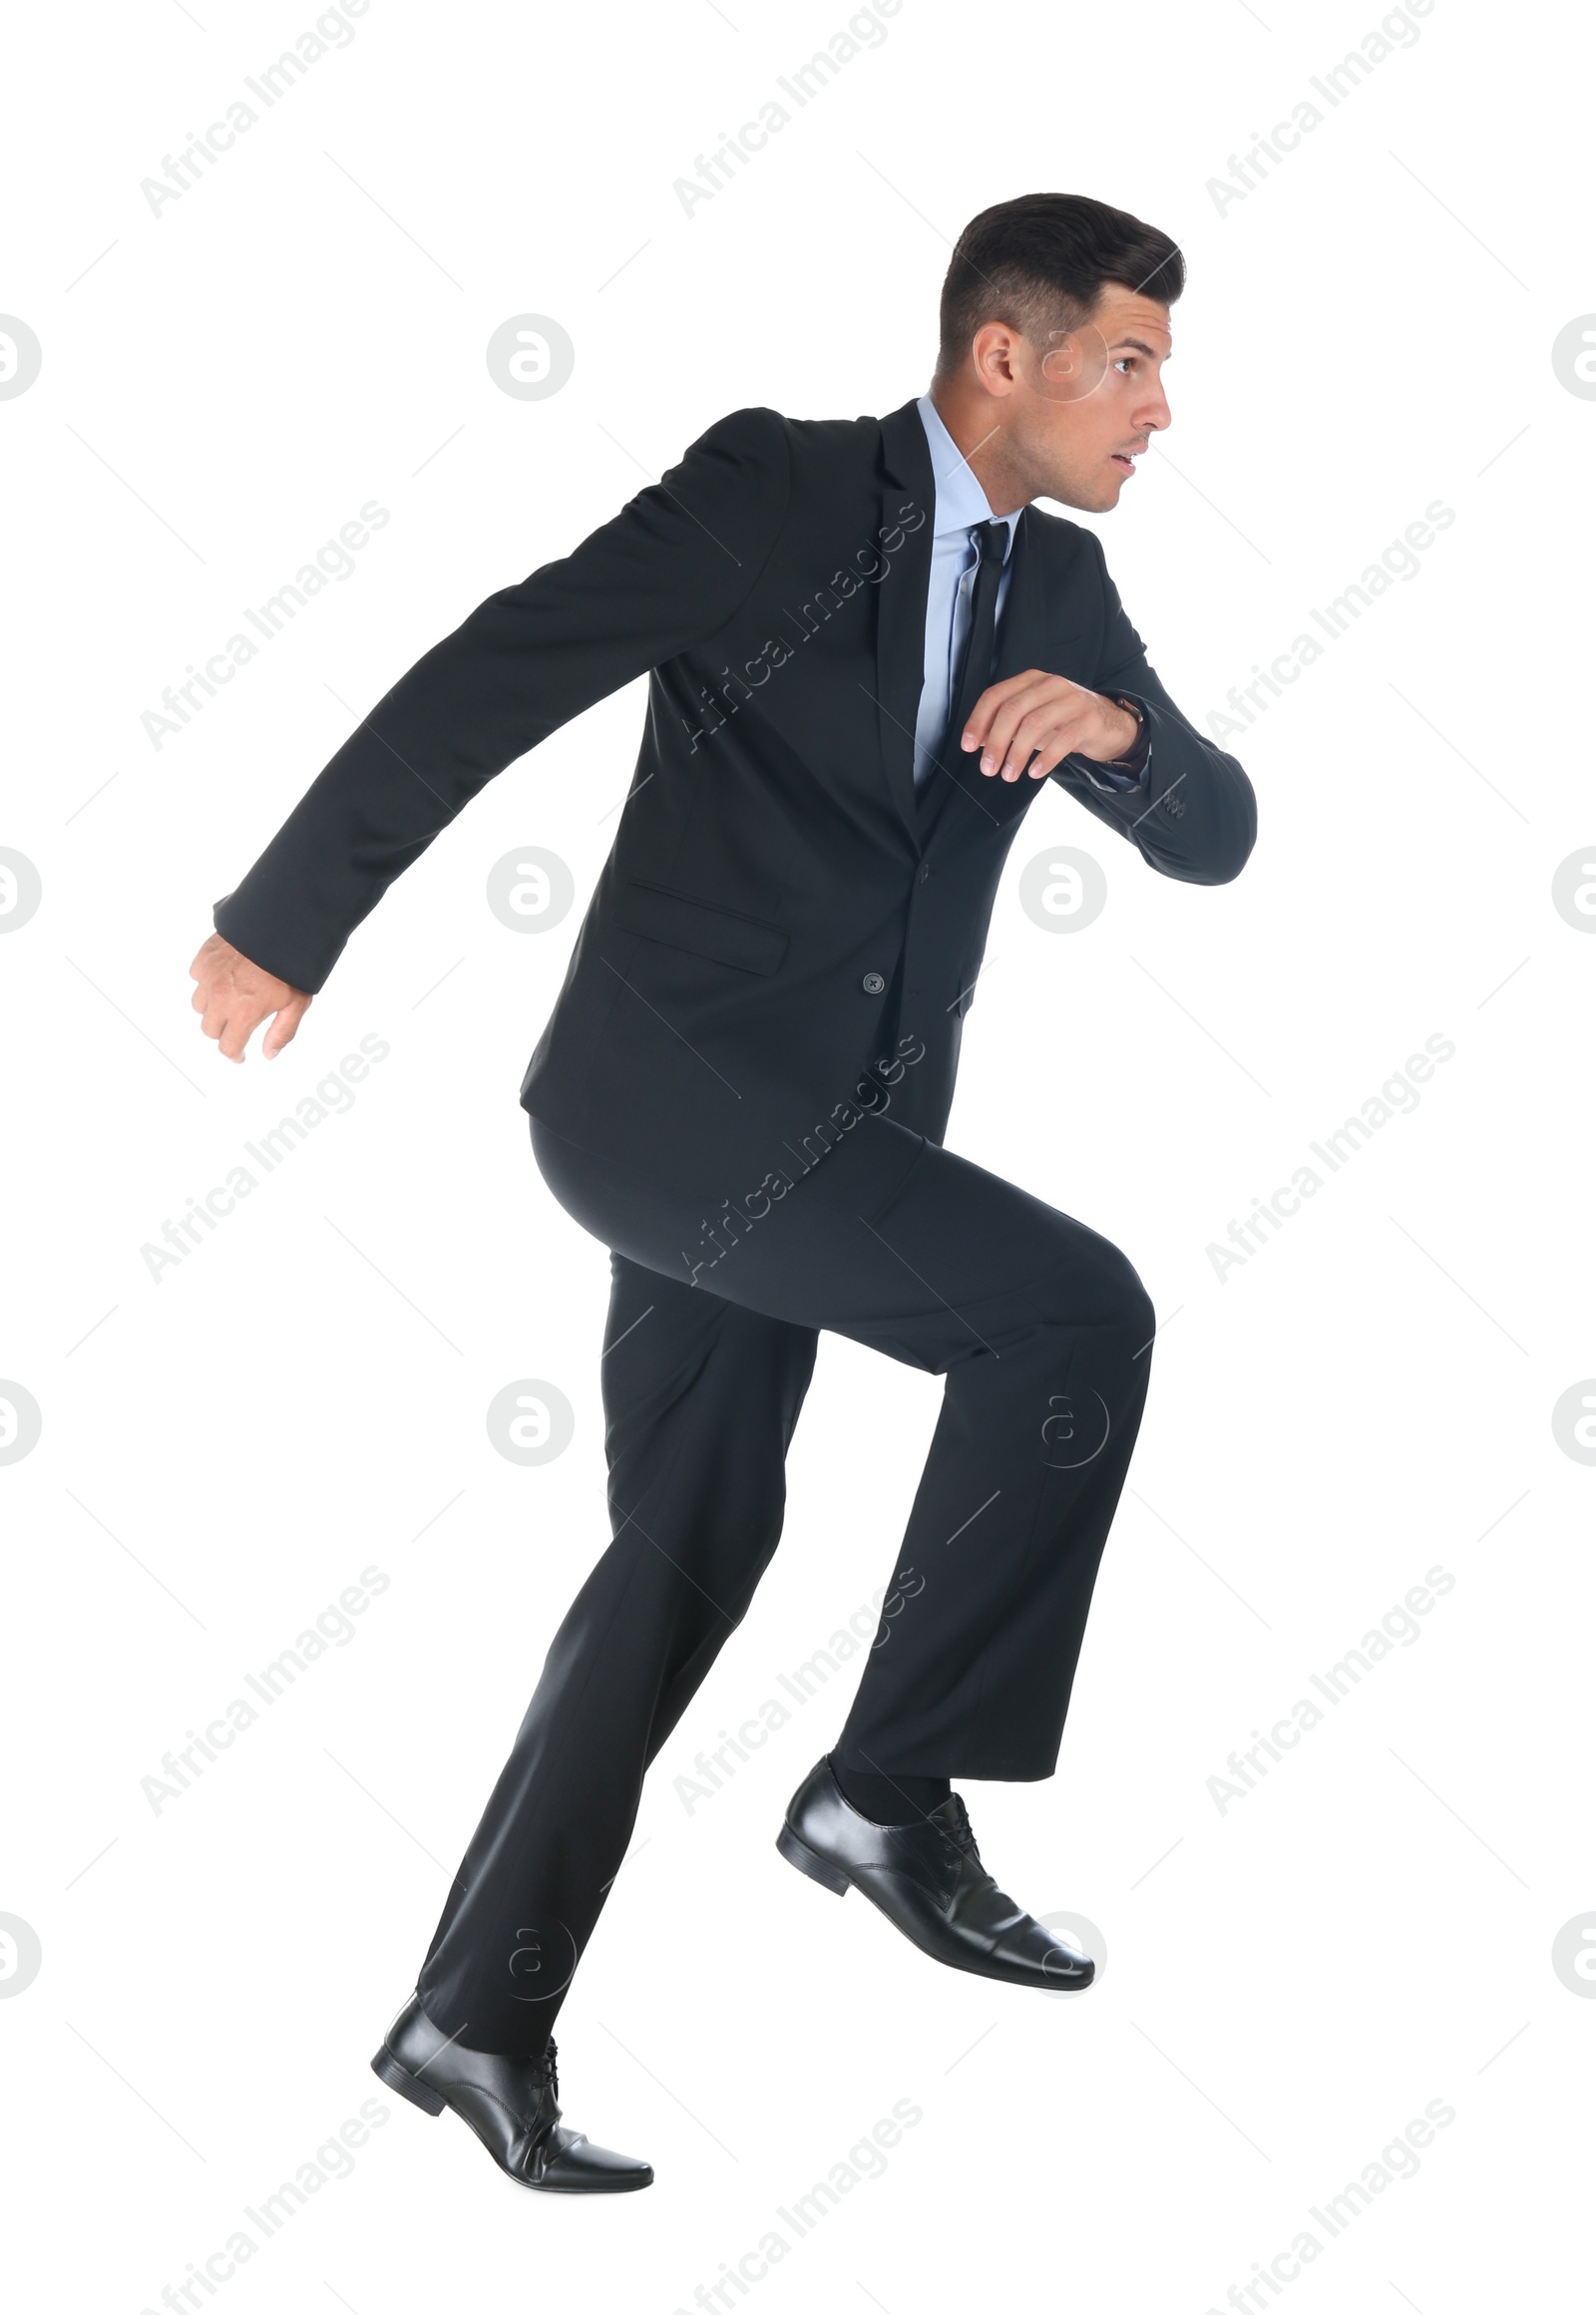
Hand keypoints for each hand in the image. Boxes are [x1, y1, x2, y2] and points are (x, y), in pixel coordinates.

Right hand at [188, 933, 310, 1062]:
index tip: (239, 1054)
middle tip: (237, 1026)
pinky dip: (206, 982)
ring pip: (199, 1005)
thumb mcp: (297, 1004)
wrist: (280, 928)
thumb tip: (269, 1053)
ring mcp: (209, 977)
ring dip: (211, 1008)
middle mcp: (221, 998)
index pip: (227, 1046)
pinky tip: (222, 977)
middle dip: (223, 1032)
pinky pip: (196, 978)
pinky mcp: (204, 959)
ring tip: (230, 1000)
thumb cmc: (291, 964)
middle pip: (209, 1029)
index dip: (234, 1054)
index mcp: (243, 1013)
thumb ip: (282, 1032)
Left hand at [961, 670, 1140, 782]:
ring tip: (1009, 775)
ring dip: (1017, 754)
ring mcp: (1071, 700)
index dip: (978, 721)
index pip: (996, 696)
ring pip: (1035, 724)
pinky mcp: (1089, 720)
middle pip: (1013, 710)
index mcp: (1031, 681)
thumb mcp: (1033, 718)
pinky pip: (1063, 739)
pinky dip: (1045, 758)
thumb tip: (976, 741)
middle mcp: (1050, 685)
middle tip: (988, 768)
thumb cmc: (1065, 721)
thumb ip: (1006, 725)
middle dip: (995, 742)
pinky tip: (1034, 772)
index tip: (968, 745)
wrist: (1109, 724)